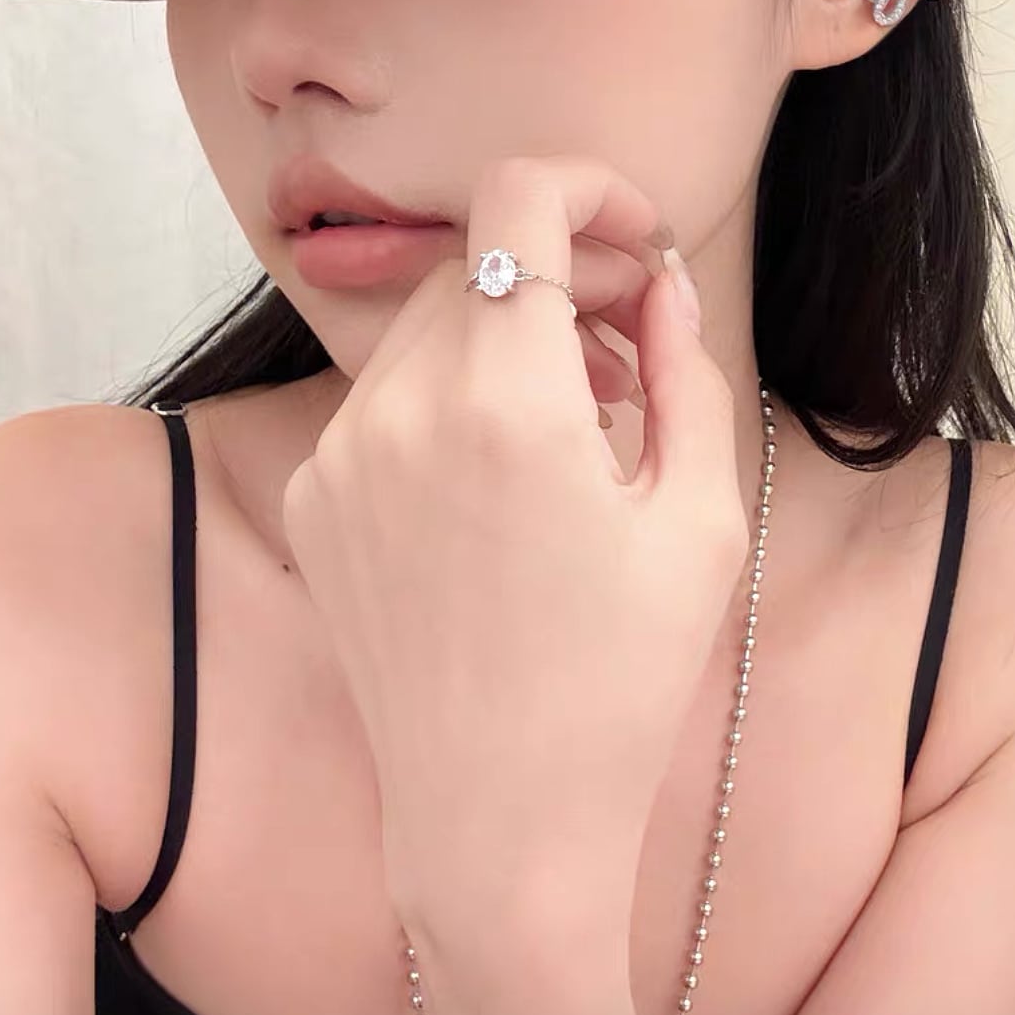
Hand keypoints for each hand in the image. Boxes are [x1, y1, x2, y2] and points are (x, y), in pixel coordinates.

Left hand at [281, 155, 749, 948]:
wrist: (498, 827)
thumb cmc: (622, 684)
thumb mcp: (700, 518)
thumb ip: (684, 368)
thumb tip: (662, 282)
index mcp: (507, 401)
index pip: (520, 200)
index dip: (592, 187)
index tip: (638, 237)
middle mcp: (401, 408)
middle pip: (476, 259)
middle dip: (561, 271)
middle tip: (631, 341)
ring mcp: (341, 452)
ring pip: (429, 323)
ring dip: (507, 332)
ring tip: (580, 411)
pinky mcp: (314, 496)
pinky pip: (386, 394)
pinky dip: (450, 393)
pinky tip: (505, 472)